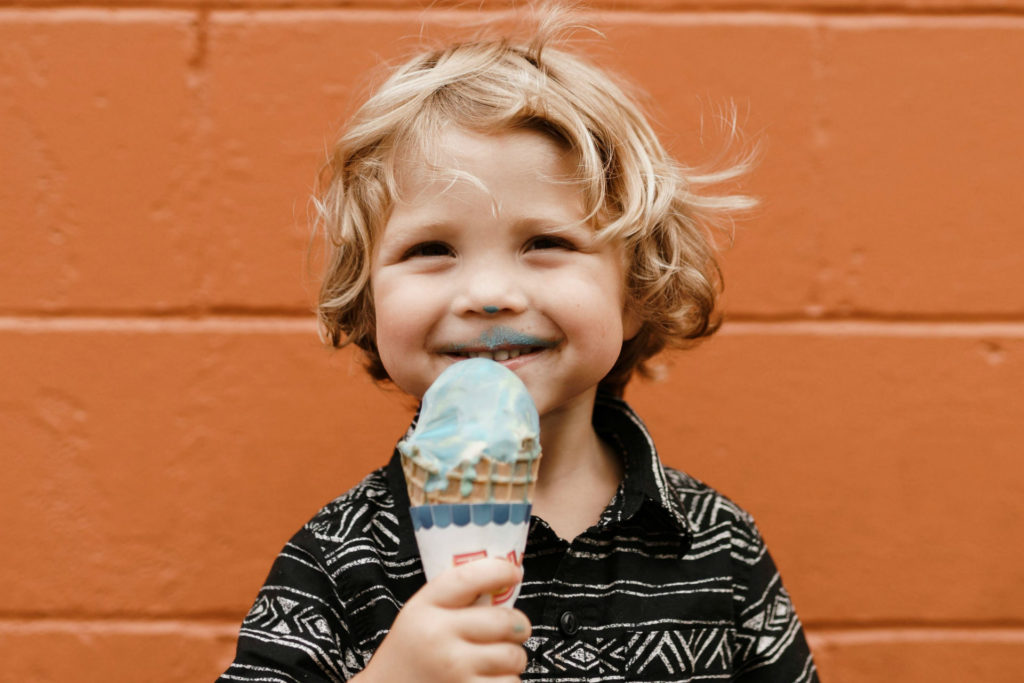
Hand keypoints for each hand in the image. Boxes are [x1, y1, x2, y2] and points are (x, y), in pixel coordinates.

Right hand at [356, 558, 530, 682]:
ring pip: (513, 656)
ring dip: (513, 658)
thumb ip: (453, 599)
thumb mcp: (419, 615)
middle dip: (519, 625)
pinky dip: (507, 682)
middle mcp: (438, 636)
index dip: (500, 571)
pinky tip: (489, 680)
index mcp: (425, 607)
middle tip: (515, 629)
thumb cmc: (410, 654)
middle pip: (505, 621)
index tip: (514, 574)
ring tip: (496, 660)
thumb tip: (504, 582)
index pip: (469, 577)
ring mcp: (453, 668)